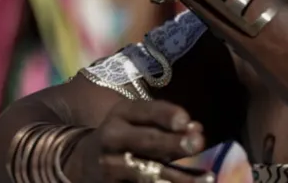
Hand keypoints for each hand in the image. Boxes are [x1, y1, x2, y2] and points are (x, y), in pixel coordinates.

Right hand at [69, 99, 213, 182]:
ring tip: (205, 179)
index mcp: (121, 114)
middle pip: (145, 141)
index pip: (146, 111)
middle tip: (197, 143)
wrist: (81, 162)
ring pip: (145, 172)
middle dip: (172, 143)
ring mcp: (109, 166)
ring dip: (177, 177)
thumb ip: (167, 124)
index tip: (186, 121)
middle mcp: (112, 138)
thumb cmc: (126, 136)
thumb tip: (196, 129)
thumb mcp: (138, 121)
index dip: (166, 116)